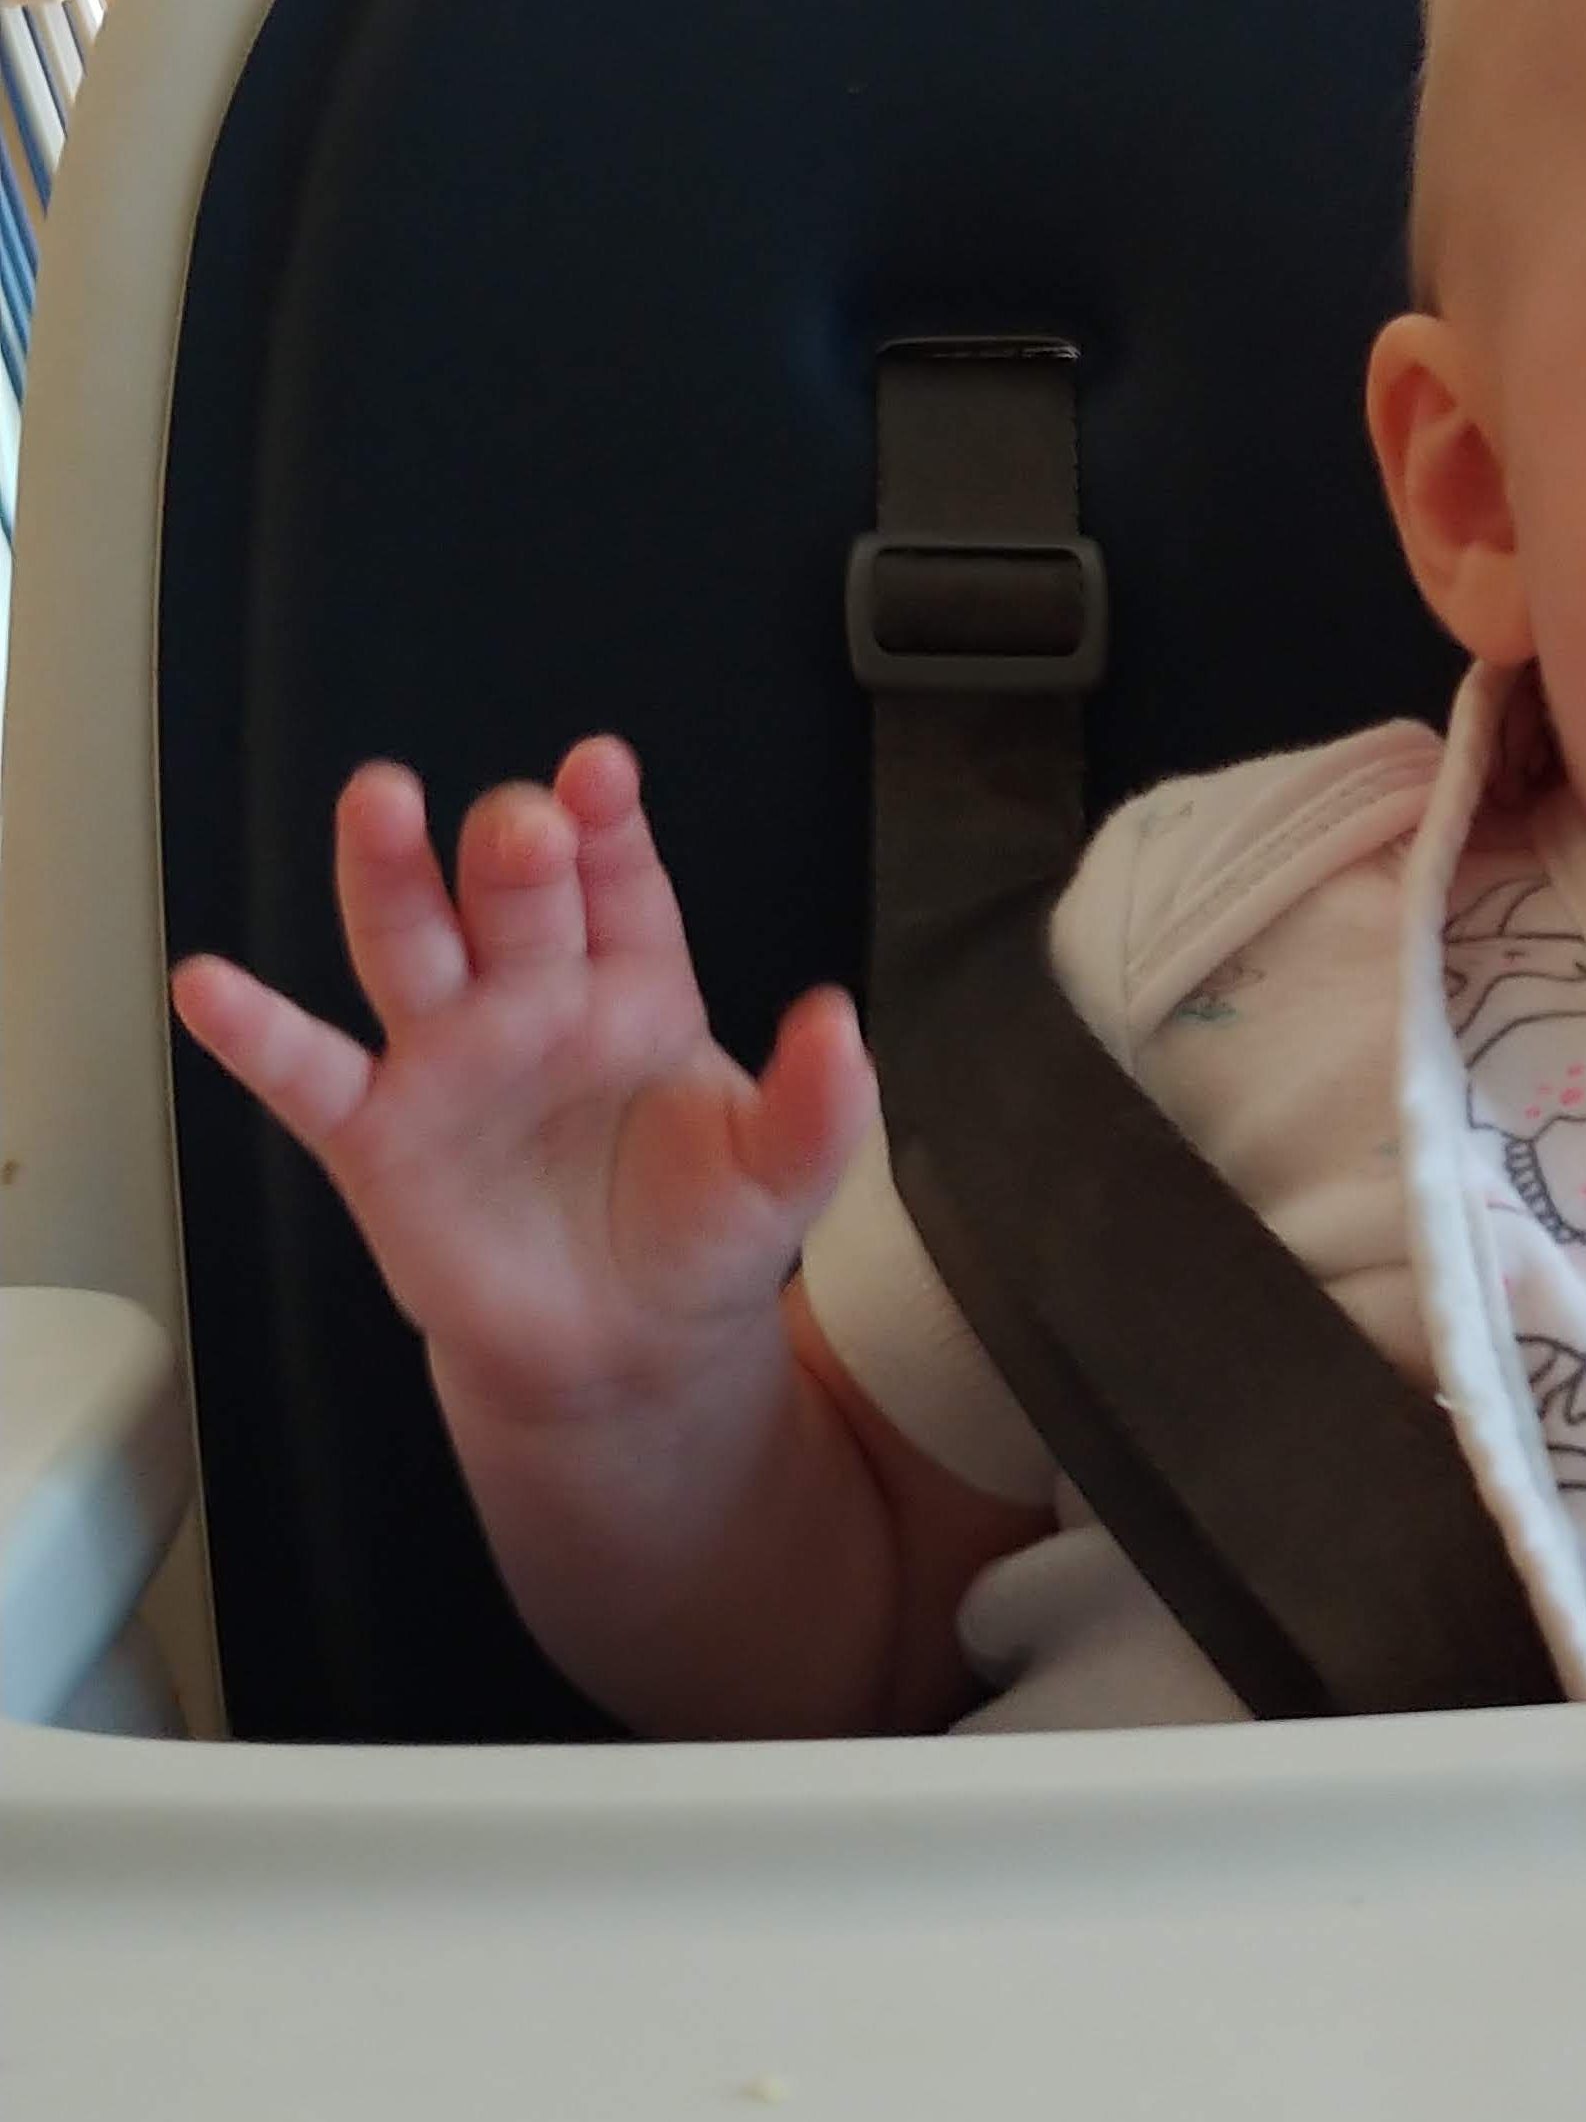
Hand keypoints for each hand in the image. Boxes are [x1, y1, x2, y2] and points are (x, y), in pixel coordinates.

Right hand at [170, 739, 875, 1431]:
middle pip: (512, 899)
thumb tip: (840, 1026)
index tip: (606, 772)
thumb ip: (818, 1105)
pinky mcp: (377, 1134)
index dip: (610, 825)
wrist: (626, 1350)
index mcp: (634, 985)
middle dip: (511, 850)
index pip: (621, 885)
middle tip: (519, 818)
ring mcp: (447, 1057)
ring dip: (388, 877)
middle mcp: (531, 997)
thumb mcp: (780, 1176)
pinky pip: (309, 1074)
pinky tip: (210, 987)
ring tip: (375, 805)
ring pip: (408, 945)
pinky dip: (257, 1034)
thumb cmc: (698, 1233)